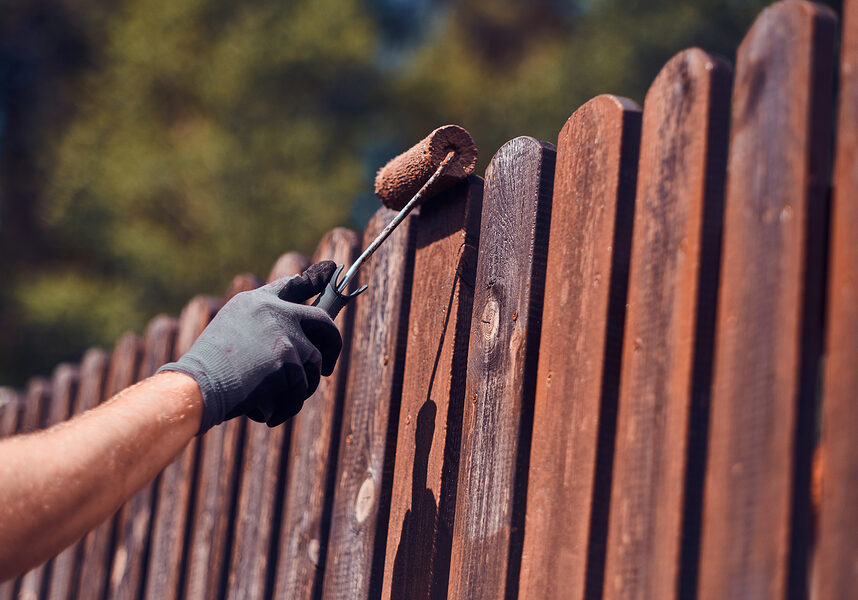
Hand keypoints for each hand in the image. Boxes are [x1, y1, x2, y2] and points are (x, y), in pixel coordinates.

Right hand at [159, 261, 341, 432]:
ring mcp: (284, 337)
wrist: (195, 386)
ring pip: (313, 367)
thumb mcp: (231, 329)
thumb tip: (293, 325)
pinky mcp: (288, 364)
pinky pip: (299, 393)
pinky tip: (262, 410)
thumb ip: (262, 321)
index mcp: (258, 302)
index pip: (294, 285)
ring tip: (271, 398)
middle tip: (327, 367)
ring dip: (298, 389)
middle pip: (324, 324)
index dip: (315, 278)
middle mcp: (275, 313)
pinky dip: (283, 408)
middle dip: (332, 347)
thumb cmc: (209, 367)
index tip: (332, 268)